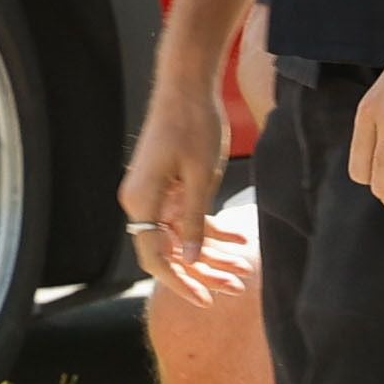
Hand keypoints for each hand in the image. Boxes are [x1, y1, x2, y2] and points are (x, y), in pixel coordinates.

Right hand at [119, 83, 238, 305]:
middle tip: (235, 289)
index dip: (181, 282)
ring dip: (210, 253)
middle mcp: (140, 202)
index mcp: (142, 202)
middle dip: (203, 271)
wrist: (187, 84)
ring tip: (243, 272)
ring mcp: (152, 193)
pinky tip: (240, 240)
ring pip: (179, 236)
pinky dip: (209, 227)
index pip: (155, 257)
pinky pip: (183, 215)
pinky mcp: (165, 185)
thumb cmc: (194, 125)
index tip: (205, 300)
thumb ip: (194, 220)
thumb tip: (190, 258)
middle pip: (169, 250)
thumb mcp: (201, 177)